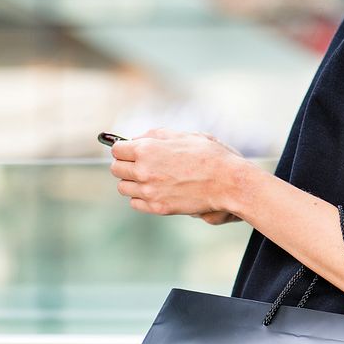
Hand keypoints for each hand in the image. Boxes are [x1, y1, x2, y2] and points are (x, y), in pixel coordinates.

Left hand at [109, 128, 247, 223]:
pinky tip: (153, 191)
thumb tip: (137, 139)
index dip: (123, 149)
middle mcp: (143, 171)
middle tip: (137, 164)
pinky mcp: (158, 208)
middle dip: (125, 165)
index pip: (117, 150)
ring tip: (147, 178)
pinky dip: (140, 197)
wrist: (227, 181)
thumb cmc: (208, 155)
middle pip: (116, 169)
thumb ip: (155, 136)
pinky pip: (135, 203)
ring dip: (131, 182)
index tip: (128, 151)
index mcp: (146, 150)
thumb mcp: (181, 135)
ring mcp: (150, 192)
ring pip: (123, 188)